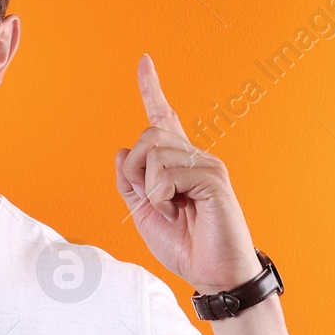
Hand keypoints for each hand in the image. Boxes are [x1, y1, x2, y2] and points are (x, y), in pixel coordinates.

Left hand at [114, 54, 260, 293]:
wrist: (213, 274)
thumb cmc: (185, 245)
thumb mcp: (144, 213)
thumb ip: (129, 183)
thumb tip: (121, 150)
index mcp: (178, 163)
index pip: (164, 117)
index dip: (152, 88)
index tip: (144, 60)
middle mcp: (194, 157)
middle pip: (147, 137)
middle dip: (135, 171)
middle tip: (152, 201)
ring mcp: (206, 165)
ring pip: (154, 153)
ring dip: (149, 188)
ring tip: (170, 209)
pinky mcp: (213, 178)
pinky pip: (168, 172)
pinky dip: (161, 195)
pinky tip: (178, 210)